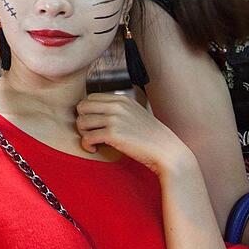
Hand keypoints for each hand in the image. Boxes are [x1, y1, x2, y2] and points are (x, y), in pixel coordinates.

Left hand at [75, 93, 196, 177]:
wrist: (166, 151)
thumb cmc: (150, 137)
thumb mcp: (135, 114)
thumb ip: (119, 109)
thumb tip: (98, 112)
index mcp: (122, 99)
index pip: (91, 98)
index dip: (87, 111)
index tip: (93, 124)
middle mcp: (117, 105)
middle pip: (82, 106)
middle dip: (82, 120)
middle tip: (89, 132)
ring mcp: (115, 119)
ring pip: (81, 122)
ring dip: (83, 134)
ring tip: (93, 142)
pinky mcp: (113, 134)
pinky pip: (87, 137)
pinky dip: (86, 145)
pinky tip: (94, 149)